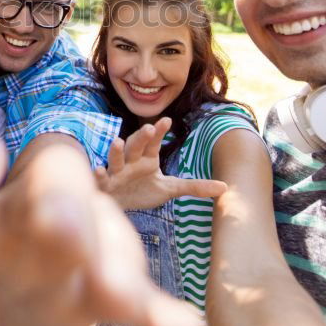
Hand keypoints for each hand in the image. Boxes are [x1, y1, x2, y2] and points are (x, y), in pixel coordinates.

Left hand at [0, 132, 205, 325]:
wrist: (9, 285)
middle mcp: (28, 205)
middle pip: (50, 180)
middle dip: (54, 200)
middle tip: (55, 227)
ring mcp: (75, 241)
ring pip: (104, 232)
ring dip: (113, 260)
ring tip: (122, 298)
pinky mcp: (105, 281)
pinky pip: (138, 286)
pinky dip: (158, 309)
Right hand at [95, 117, 226, 209]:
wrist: (118, 205)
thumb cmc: (142, 192)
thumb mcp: (170, 189)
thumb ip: (195, 186)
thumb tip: (226, 187)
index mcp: (146, 159)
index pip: (153, 142)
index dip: (159, 132)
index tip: (167, 120)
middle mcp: (131, 162)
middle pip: (136, 145)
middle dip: (141, 136)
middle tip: (149, 127)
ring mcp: (117, 173)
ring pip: (116, 159)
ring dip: (116, 151)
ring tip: (118, 142)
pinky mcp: (105, 186)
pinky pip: (101, 179)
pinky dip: (99, 174)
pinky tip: (99, 170)